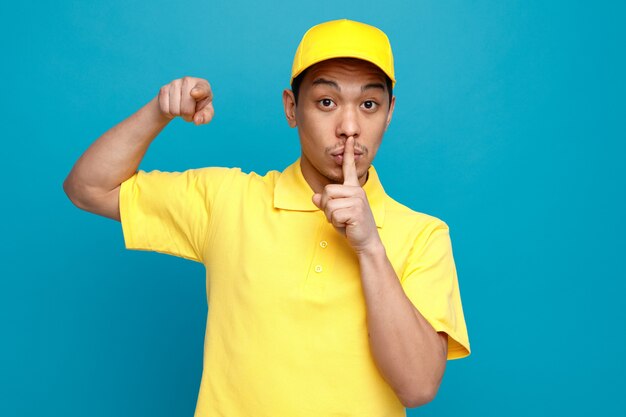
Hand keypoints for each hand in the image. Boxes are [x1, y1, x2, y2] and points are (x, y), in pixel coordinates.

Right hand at [157, 77, 213, 124]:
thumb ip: (206, 117)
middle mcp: (188, 81)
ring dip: (179, 114)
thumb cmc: (198, 105)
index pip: (201, 88)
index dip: (198, 92)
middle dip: (188, 116)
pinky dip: (169, 113)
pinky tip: (174, 107)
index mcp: (203, 85)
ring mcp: (175, 83)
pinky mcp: (164, 89)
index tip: (193, 94)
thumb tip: (197, 120)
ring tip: (182, 108)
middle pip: (186, 108)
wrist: (182, 100)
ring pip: (174, 110)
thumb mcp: (206, 112)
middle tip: (190, 112)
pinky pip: (165, 109)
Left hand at [312, 137, 380, 252]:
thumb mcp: (336, 213)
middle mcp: (357, 191)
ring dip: (331, 217)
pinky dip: (336, 223)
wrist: (366, 242)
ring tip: (344, 222)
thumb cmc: (351, 227)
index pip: (349, 168)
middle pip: (327, 191)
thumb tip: (315, 196)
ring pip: (328, 203)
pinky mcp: (355, 210)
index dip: (348, 154)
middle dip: (327, 207)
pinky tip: (347, 226)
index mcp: (354, 189)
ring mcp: (357, 200)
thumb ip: (326, 203)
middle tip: (340, 217)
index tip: (349, 139)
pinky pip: (333, 214)